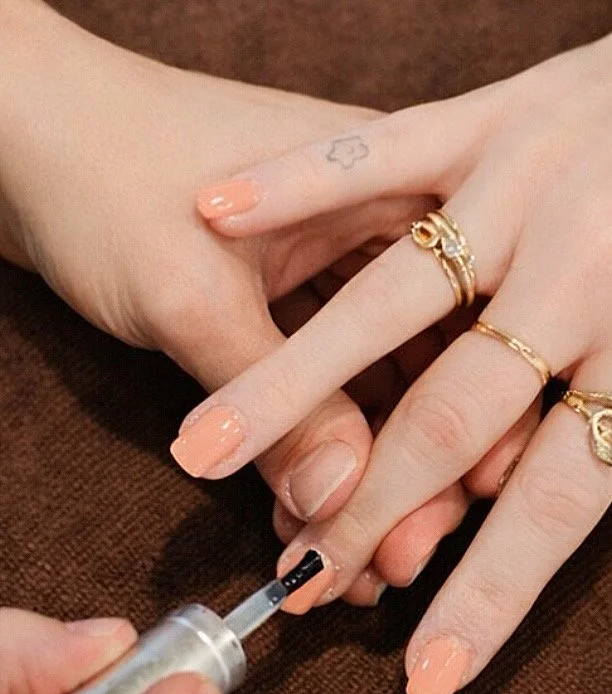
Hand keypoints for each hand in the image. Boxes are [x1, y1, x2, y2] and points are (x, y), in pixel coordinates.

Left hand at [0, 0, 484, 595]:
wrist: (6, 127)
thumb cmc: (100, 169)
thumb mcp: (194, 297)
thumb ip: (275, 403)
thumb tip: (341, 503)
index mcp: (396, 190)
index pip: (471, 315)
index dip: (482, 413)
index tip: (471, 500)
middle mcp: (388, 229)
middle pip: (439, 364)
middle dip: (426, 466)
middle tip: (403, 559)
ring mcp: (344, 271)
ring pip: (388, 388)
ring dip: (374, 472)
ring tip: (360, 566)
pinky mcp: (301, 307)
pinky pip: (334, 390)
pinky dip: (325, 451)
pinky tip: (315, 520)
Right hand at [174, 0, 611, 693]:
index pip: (559, 500)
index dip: (492, 597)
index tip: (429, 678)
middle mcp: (582, 274)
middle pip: (449, 419)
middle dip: (368, 515)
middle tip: (296, 589)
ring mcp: (527, 188)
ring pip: (386, 302)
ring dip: (289, 382)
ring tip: (205, 455)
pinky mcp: (491, 116)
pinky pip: (379, 152)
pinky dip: (296, 179)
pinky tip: (214, 210)